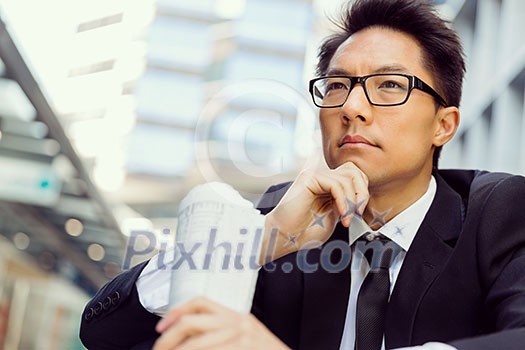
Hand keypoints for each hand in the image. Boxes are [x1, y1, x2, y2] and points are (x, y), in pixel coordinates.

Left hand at [153, 297, 288, 349]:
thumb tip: (190, 339)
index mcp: (238, 316)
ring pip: (195, 343)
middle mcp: (238, 323)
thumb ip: (224, 331)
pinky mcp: (241, 349)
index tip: (161, 328)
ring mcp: (240, 338)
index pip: (200, 303)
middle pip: (191, 322)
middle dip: (168, 338)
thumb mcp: (247, 336)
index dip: (176, 312)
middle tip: (158, 349)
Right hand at [260, 161, 368, 262]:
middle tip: (357, 212)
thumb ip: (347, 203)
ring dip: (352, 201)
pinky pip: (336, 184)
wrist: (284, 237)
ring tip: (346, 218)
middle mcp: (321, 178)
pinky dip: (343, 200)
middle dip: (362, 192)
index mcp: (328, 186)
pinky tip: (340, 214)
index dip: (362, 191)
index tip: (359, 212)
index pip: (354, 175)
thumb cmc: (304, 231)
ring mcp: (315, 176)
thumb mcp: (335, 216)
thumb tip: (362, 196)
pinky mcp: (309, 178)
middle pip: (354, 171)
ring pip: (347, 178)